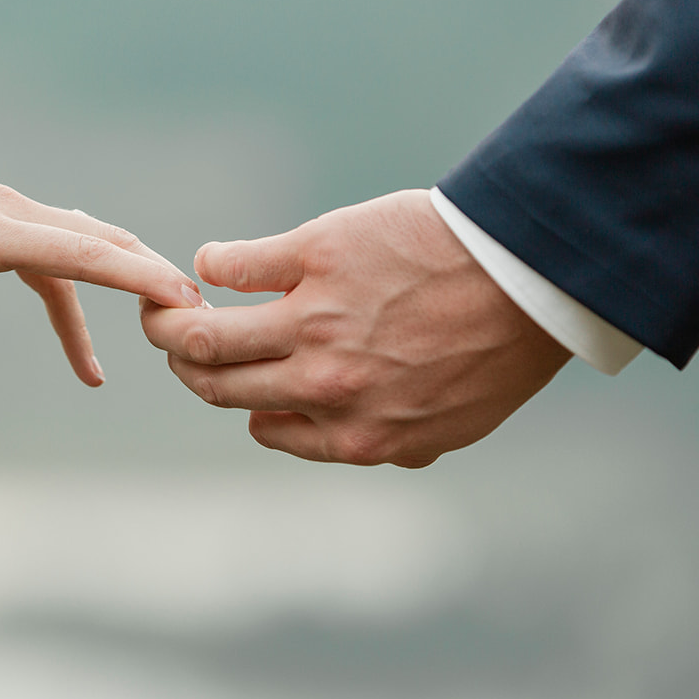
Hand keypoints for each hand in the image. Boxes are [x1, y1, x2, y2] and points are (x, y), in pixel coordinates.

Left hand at [0, 119, 202, 430]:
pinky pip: (53, 253)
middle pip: (100, 242)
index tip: (185, 296)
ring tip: (162, 332)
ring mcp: (2, 209)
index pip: (78, 253)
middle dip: (151, 280)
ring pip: (84, 244)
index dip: (136, 275)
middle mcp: (5, 212)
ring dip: (124, 281)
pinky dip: (80, 291)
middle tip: (201, 324)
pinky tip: (84, 345)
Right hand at [141, 189, 569, 466]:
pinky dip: (212, 264)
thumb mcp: (453, 424)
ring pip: (204, 333)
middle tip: (176, 338)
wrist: (531, 274)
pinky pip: (233, 266)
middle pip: (215, 384)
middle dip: (184, 363)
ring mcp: (312, 321)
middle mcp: (322, 386)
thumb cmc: (501, 348)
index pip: (261, 427)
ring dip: (170, 318)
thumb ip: (392, 441)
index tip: (242, 379)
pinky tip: (215, 261)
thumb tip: (347, 443)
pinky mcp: (314, 256)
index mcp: (354, 434)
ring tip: (166, 301)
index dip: (245, 402)